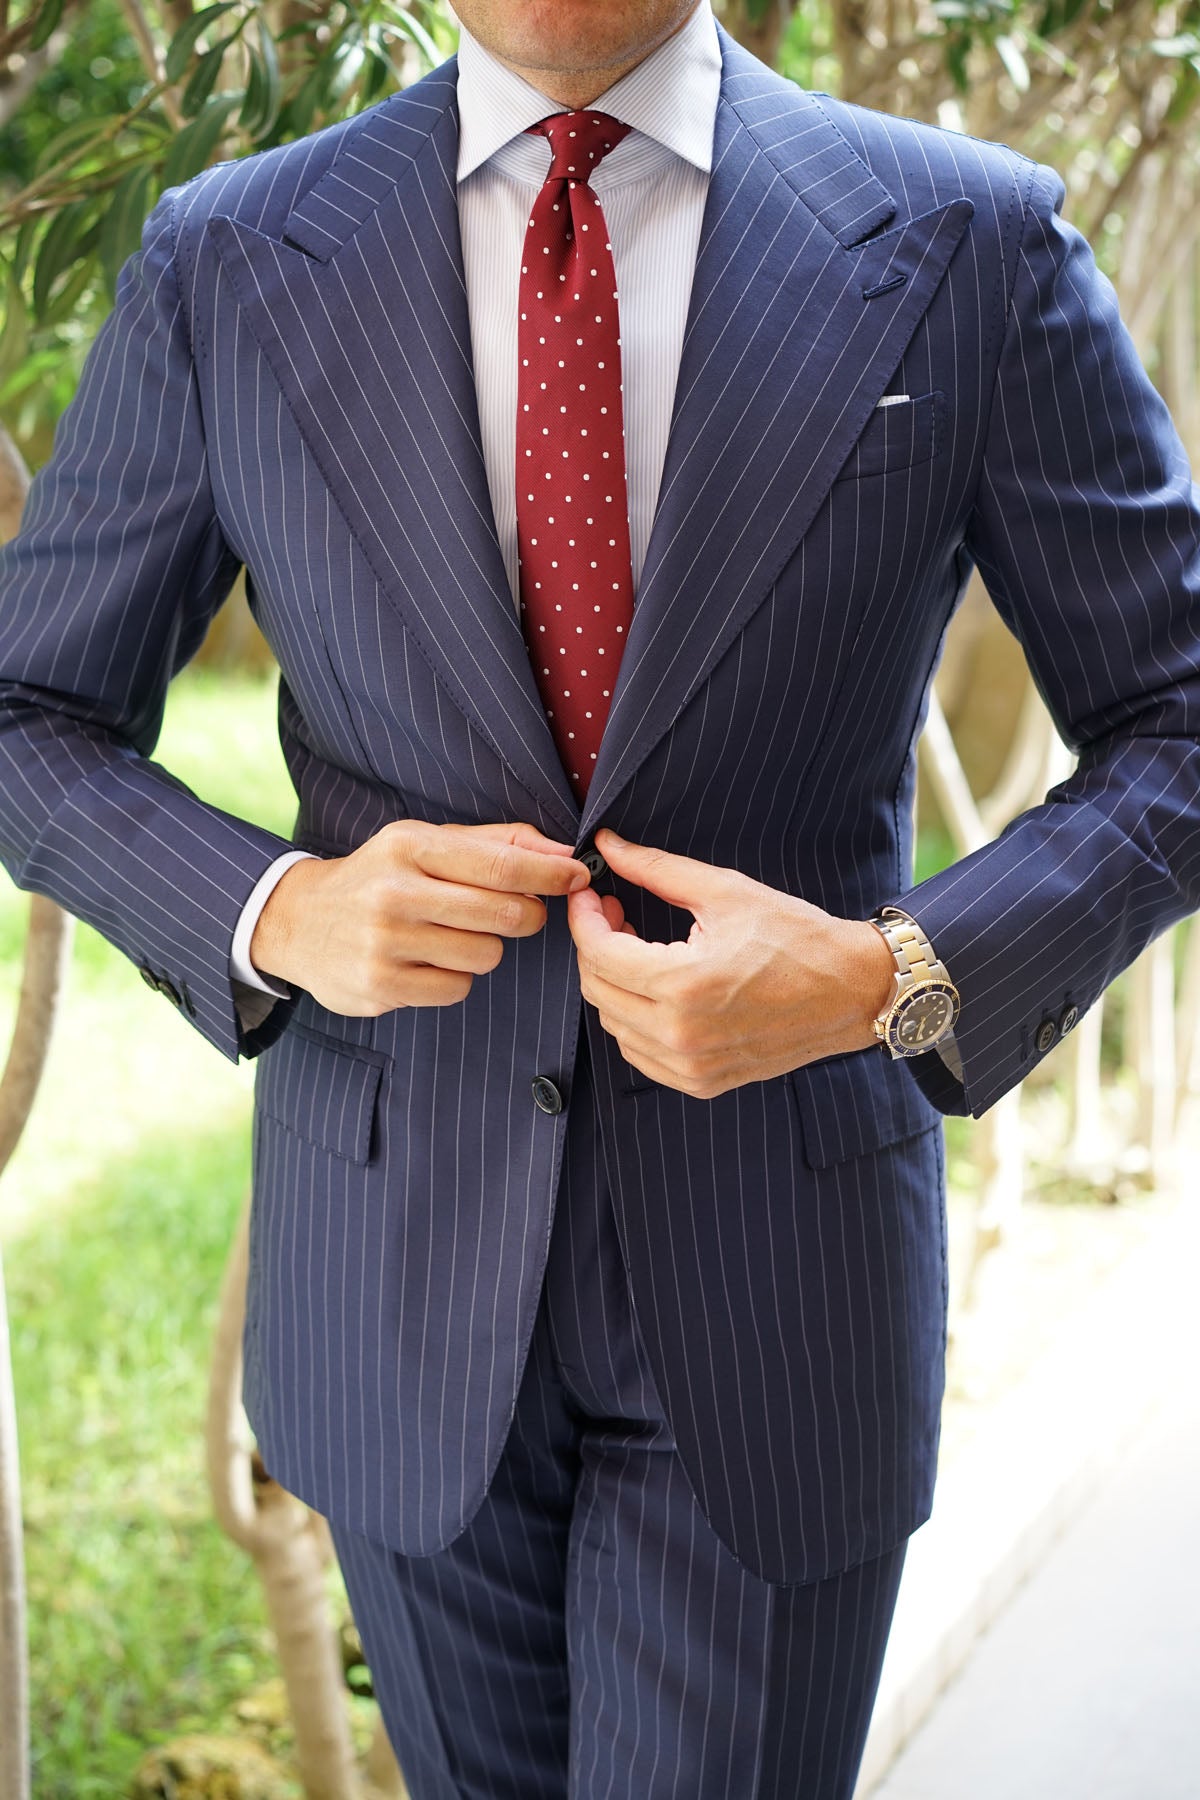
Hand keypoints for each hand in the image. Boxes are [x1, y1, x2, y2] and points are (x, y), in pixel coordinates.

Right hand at [251, 819, 589, 1015]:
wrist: (298, 921)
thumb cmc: (380, 877)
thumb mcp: (425, 843)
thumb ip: (497, 844)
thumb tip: (565, 855)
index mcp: (409, 847)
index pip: (500, 864)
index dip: (550, 874)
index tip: (580, 876)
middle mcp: (394, 893)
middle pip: (503, 914)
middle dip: (525, 915)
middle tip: (517, 913)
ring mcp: (385, 944)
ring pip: (486, 956)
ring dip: (484, 948)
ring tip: (452, 936)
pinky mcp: (381, 987)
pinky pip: (457, 988)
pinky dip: (454, 977)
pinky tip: (426, 961)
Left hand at [567, 829, 895, 1098]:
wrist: (851, 990)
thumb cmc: (797, 937)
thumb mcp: (725, 891)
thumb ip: (657, 870)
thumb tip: (606, 846)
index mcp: (684, 985)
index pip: (599, 953)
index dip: (584, 917)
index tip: (590, 893)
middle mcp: (681, 1034)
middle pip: (598, 990)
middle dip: (596, 945)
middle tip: (615, 912)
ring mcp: (691, 1065)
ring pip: (613, 1025)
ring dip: (613, 983)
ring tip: (637, 948)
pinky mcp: (702, 1082)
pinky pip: (640, 1054)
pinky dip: (634, 1020)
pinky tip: (655, 989)